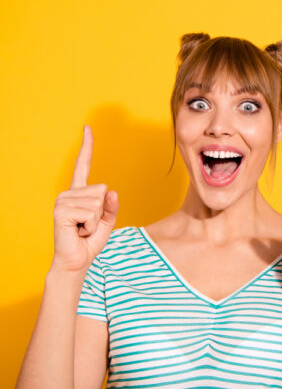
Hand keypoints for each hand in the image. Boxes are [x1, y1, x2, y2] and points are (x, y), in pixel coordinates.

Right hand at [51, 126, 118, 273]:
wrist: (77, 261)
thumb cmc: (90, 241)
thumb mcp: (108, 221)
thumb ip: (111, 206)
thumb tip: (112, 192)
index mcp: (80, 192)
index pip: (83, 164)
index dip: (87, 146)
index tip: (87, 127)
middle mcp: (69, 193)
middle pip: (103, 189)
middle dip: (102, 212)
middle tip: (88, 225)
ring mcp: (63, 200)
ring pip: (99, 202)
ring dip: (97, 220)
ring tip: (83, 229)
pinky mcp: (61, 211)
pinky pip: (92, 212)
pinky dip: (92, 226)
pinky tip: (79, 231)